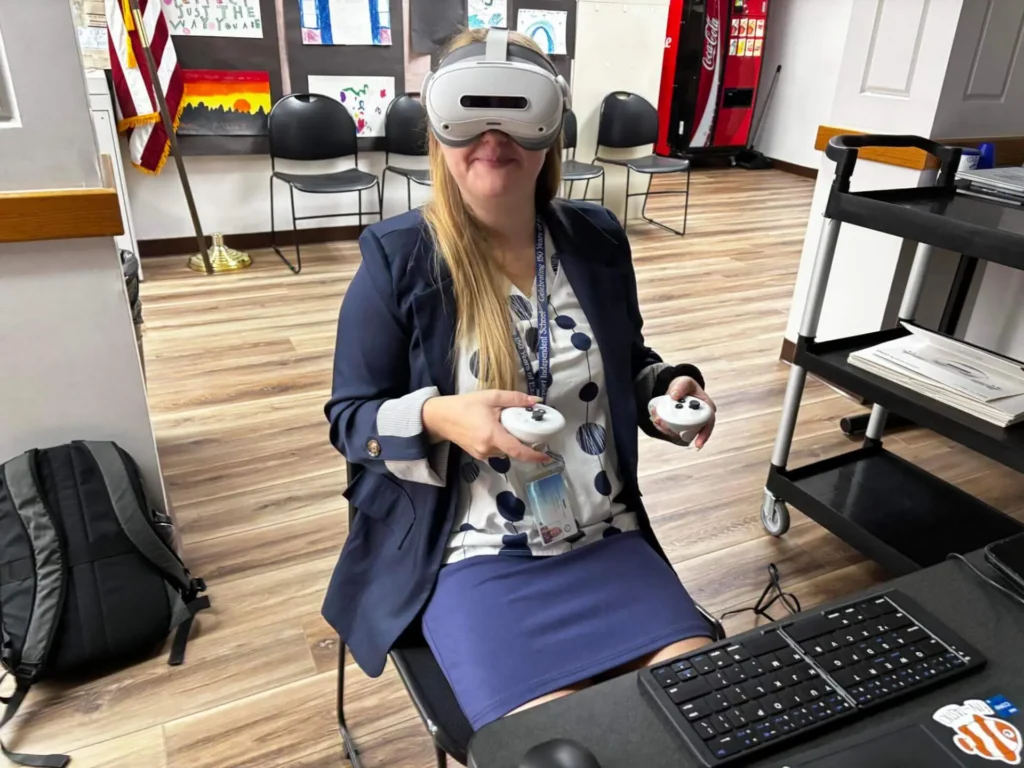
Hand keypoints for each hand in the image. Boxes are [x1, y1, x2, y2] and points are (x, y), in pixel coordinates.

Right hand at [422, 390, 550, 462]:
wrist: (440, 417)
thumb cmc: (464, 405)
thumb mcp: (491, 397)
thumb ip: (514, 399)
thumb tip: (535, 400)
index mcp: (492, 436)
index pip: (518, 450)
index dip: (534, 456)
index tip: (546, 457)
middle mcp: (487, 449)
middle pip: (513, 449)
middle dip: (522, 440)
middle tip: (526, 426)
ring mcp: (482, 454)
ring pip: (505, 450)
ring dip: (510, 440)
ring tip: (506, 424)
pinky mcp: (477, 455)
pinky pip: (496, 450)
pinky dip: (501, 442)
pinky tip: (496, 429)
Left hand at [650, 376, 716, 448]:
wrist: (676, 389)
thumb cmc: (685, 386)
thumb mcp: (685, 381)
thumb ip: (681, 386)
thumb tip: (675, 396)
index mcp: (706, 408)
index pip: (709, 424)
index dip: (704, 435)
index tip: (698, 444)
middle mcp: (699, 419)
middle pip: (691, 431)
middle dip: (676, 431)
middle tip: (662, 424)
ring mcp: (689, 424)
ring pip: (680, 433)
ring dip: (667, 429)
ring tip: (656, 419)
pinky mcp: (679, 426)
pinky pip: (672, 430)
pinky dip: (663, 426)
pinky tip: (656, 420)